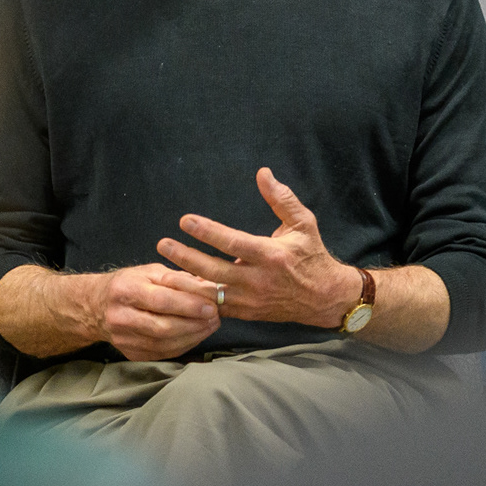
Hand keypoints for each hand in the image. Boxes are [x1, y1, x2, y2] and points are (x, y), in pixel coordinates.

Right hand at [83, 263, 221, 361]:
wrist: (96, 307)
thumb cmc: (130, 283)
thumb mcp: (150, 271)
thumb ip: (179, 279)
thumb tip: (211, 287)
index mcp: (125, 289)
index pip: (161, 300)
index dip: (189, 305)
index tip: (212, 305)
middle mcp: (121, 316)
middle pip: (164, 326)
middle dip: (195, 323)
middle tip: (216, 316)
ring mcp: (124, 339)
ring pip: (165, 343)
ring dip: (194, 336)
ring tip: (211, 325)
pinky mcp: (131, 353)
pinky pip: (163, 353)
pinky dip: (185, 345)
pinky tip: (197, 335)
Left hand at [156, 167, 358, 327]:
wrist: (324, 298)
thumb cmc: (312, 255)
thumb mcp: (303, 223)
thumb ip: (282, 198)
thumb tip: (262, 173)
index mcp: (272, 255)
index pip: (233, 242)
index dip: (207, 231)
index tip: (185, 220)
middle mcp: (259, 280)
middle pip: (214, 269)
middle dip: (186, 257)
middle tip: (163, 244)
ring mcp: (252, 300)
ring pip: (211, 293)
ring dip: (185, 282)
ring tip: (161, 271)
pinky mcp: (247, 312)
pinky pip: (216, 308)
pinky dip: (197, 300)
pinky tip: (178, 290)